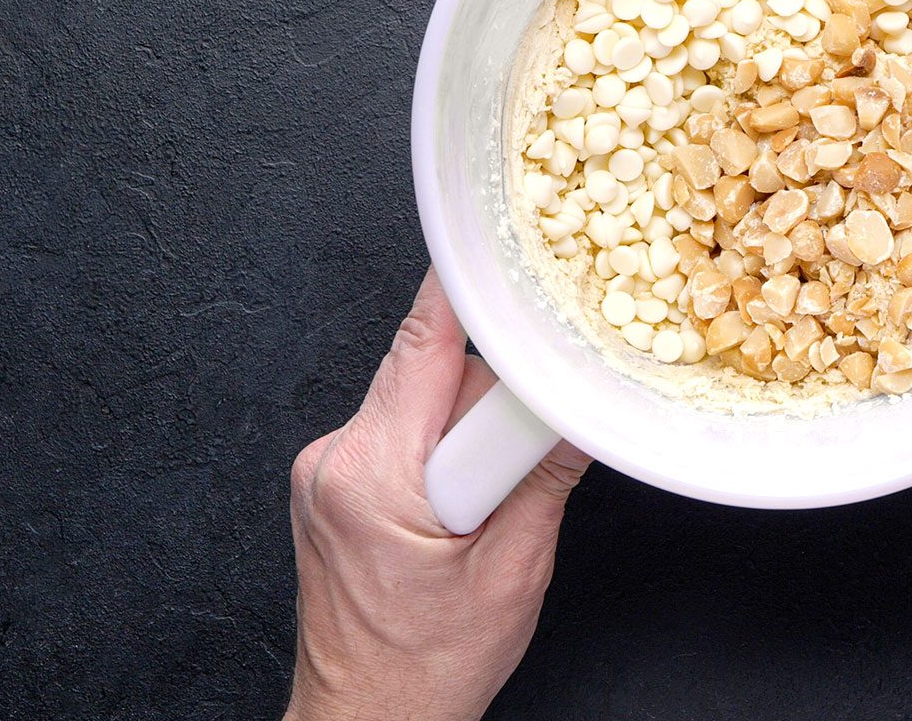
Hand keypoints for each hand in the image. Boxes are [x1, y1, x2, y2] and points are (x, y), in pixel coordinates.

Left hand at [285, 270, 590, 720]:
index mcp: (371, 476)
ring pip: (424, 395)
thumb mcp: (511, 574)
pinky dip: (446, 443)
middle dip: (492, 391)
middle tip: (521, 447)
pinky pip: (407, 425)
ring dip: (469, 424)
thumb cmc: (422, 670)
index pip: (426, 346)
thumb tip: (581, 408)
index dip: (469, 293)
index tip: (500, 242)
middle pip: (433, 366)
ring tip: (486, 499)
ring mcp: (330, 467)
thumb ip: (544, 479)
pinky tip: (465, 496)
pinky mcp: (338, 478)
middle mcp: (336, 458)